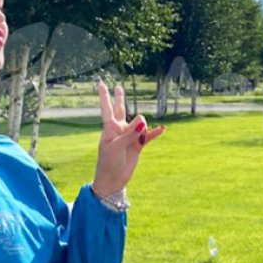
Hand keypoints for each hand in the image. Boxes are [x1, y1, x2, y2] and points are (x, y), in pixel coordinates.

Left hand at [91, 80, 164, 197]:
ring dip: (142, 127)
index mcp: (109, 128)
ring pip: (139, 122)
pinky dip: (155, 132)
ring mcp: (129, 136)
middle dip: (119, 98)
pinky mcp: (138, 145)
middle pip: (120, 109)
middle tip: (119, 87)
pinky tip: (162, 129)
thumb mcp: (116, 147)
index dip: (104, 95)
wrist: (113, 179)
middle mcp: (119, 129)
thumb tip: (143, 121)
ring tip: (140, 137)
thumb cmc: (108, 162)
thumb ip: (129, 133)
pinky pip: (149, 136)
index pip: (107, 108)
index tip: (101, 83)